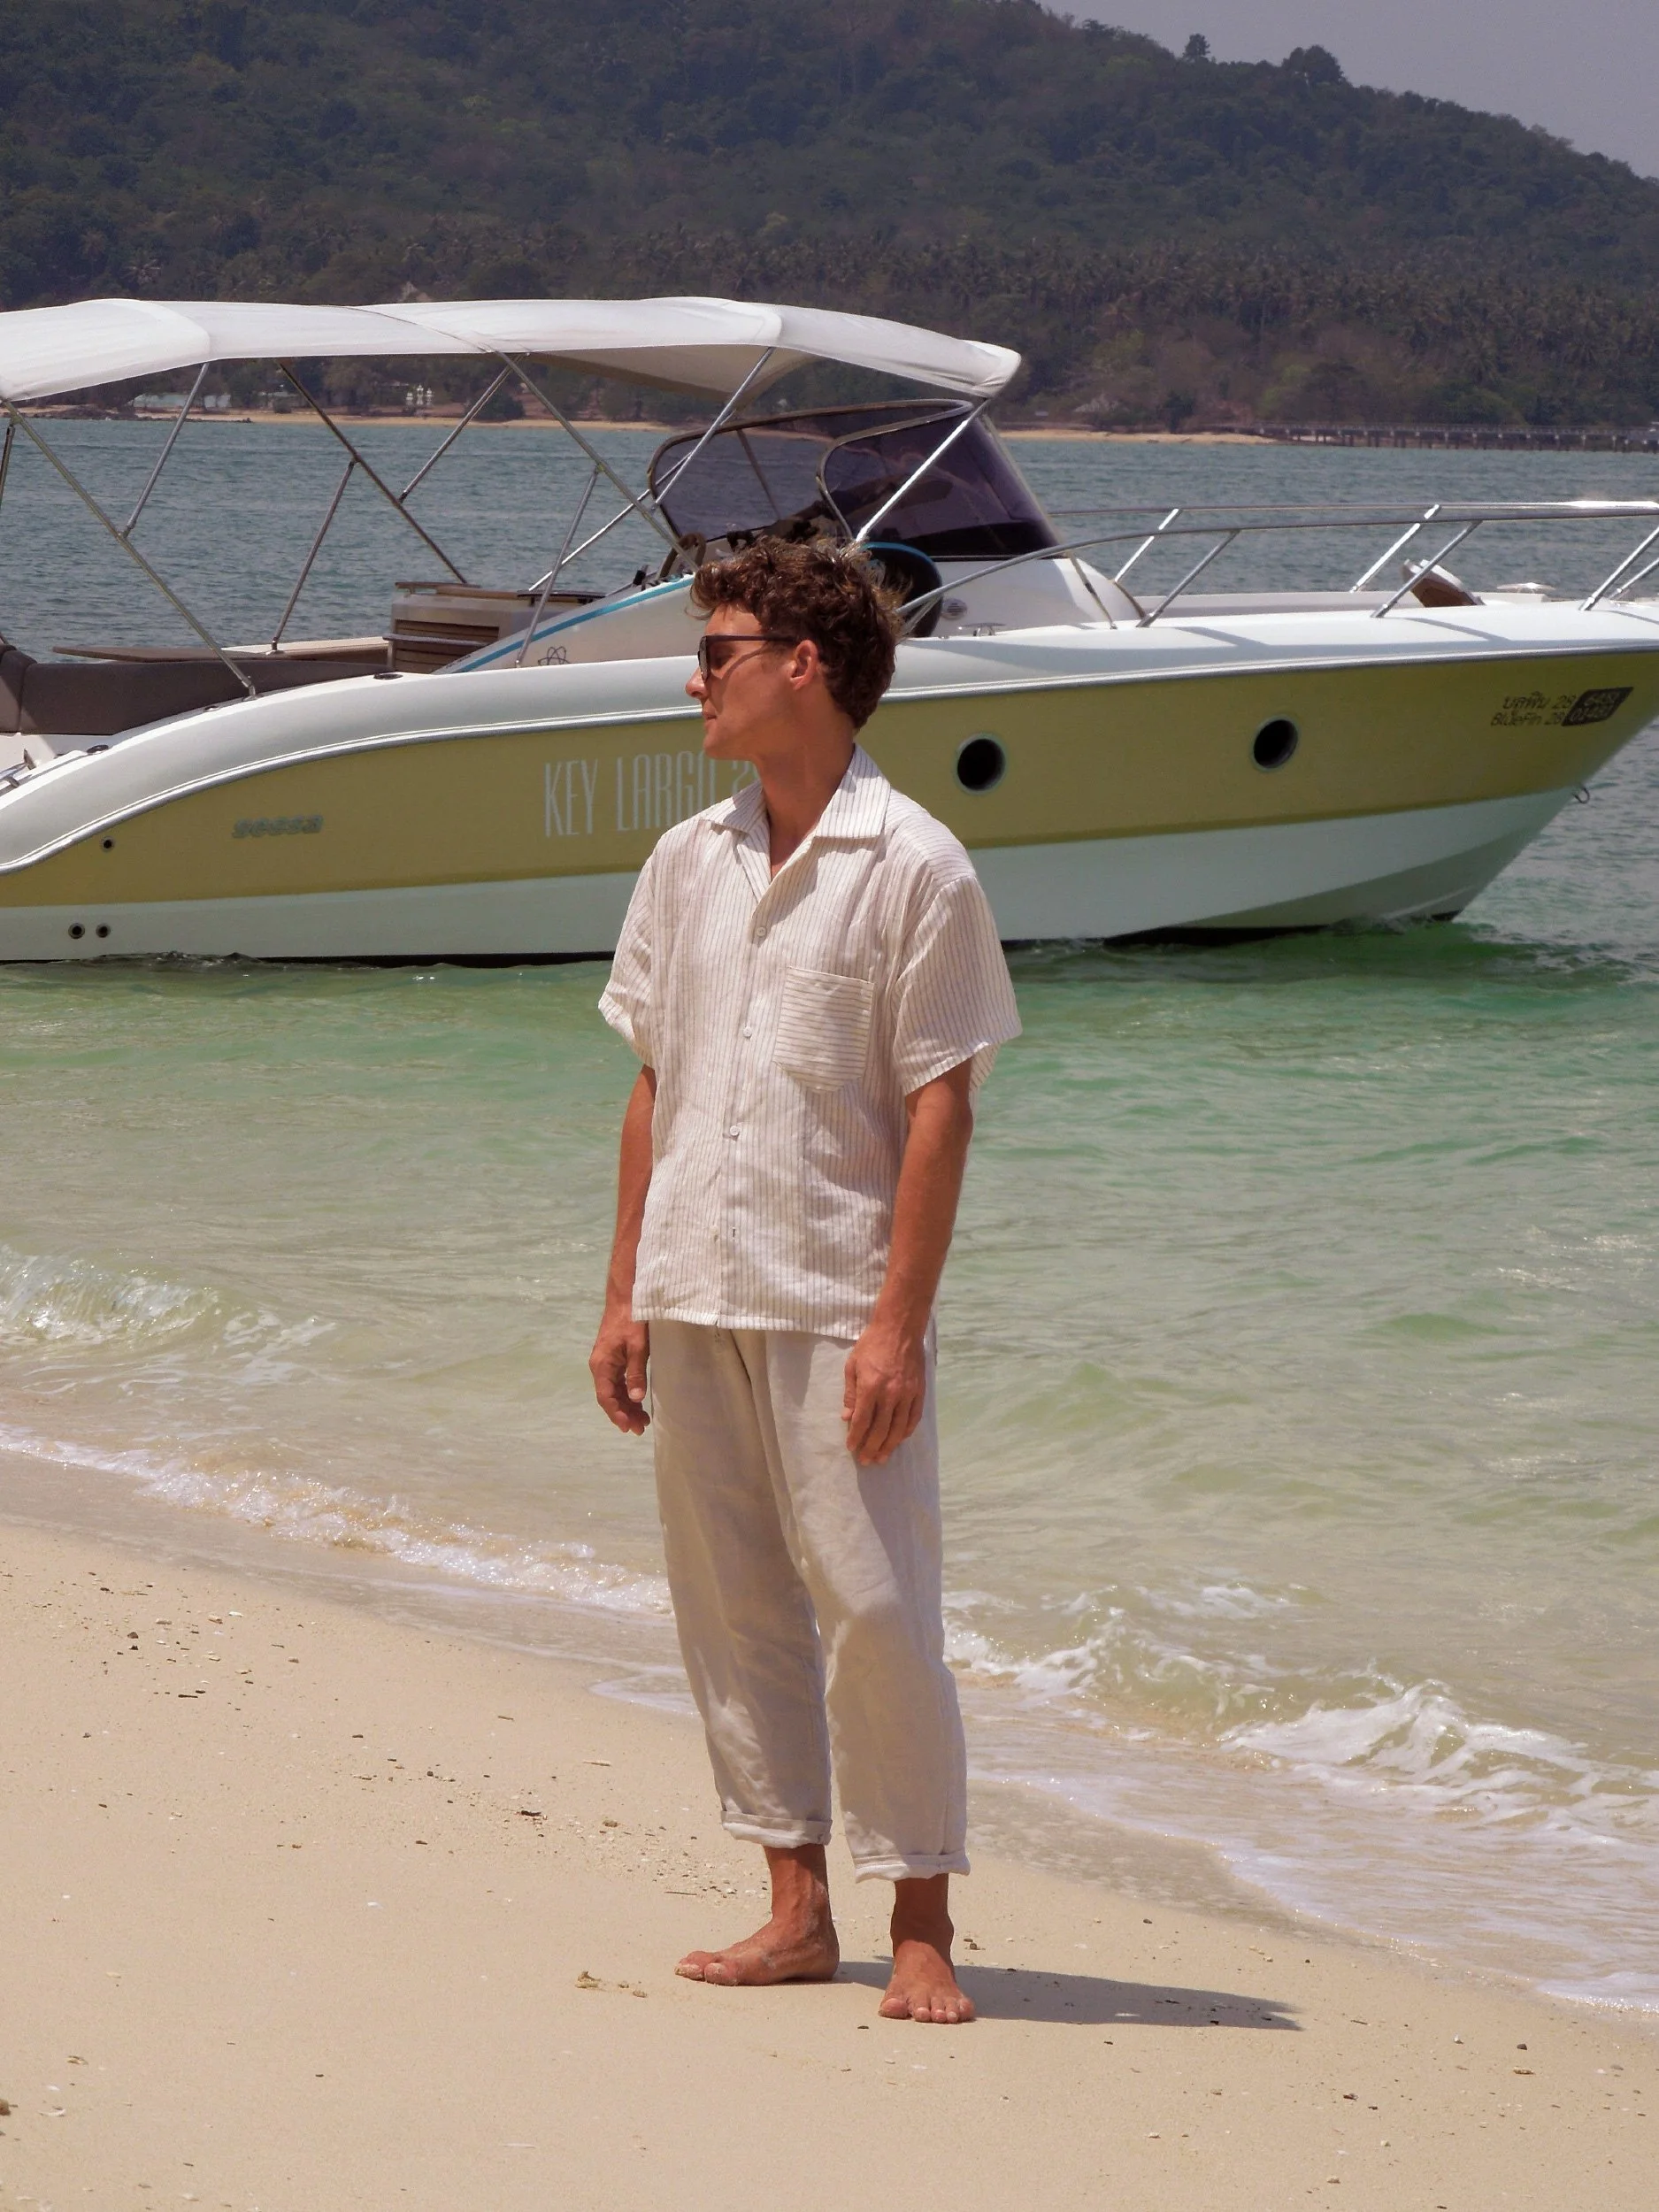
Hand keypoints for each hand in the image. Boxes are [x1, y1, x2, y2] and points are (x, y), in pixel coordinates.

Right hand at [590, 1306, 649, 1434]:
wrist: (627, 1296)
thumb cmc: (632, 1319)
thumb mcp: (638, 1346)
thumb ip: (636, 1372)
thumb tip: (635, 1399)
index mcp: (602, 1365)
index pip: (606, 1397)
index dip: (617, 1414)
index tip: (629, 1427)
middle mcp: (600, 1366)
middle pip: (609, 1396)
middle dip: (623, 1414)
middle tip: (641, 1428)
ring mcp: (606, 1362)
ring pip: (613, 1390)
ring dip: (626, 1405)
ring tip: (642, 1419)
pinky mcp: (614, 1358)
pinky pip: (617, 1382)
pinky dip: (626, 1393)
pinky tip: (637, 1401)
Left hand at [842, 1320, 926, 1465]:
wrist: (900, 1328)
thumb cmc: (871, 1344)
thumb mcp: (852, 1365)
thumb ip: (851, 1394)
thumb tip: (847, 1418)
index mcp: (871, 1387)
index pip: (862, 1421)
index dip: (856, 1437)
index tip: (851, 1448)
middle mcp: (890, 1394)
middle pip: (880, 1429)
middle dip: (872, 1447)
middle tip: (866, 1460)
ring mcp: (908, 1394)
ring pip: (899, 1428)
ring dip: (889, 1445)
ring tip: (882, 1457)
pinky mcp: (919, 1391)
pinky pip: (914, 1417)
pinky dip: (906, 1431)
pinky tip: (899, 1439)